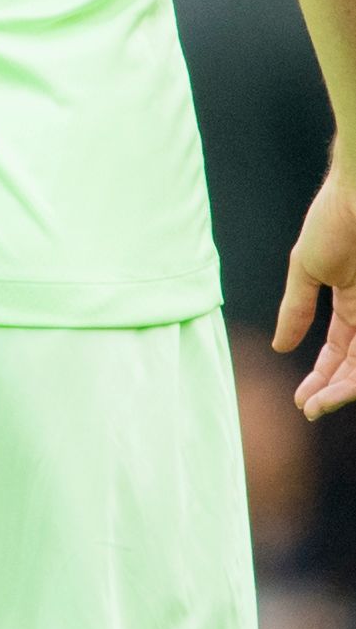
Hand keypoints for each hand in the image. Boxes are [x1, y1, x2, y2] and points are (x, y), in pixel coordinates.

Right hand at [281, 160, 355, 418]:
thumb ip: (295, 307)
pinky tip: (342, 381)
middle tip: (311, 409)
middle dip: (333, 389)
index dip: (320, 376)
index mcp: (350, 300)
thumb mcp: (306, 268)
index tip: (302, 400)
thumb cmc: (334, 219)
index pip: (338, 349)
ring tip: (322, 403)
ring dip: (346, 385)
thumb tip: (280, 345)